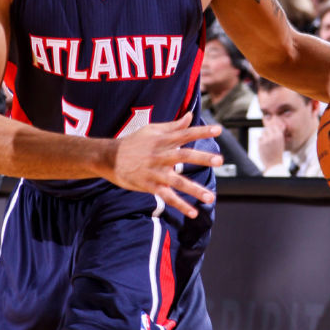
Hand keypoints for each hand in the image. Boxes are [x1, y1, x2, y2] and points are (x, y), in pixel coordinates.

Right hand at [108, 112, 222, 217]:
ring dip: (194, 190)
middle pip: (183, 156)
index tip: (219, 129)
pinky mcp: (150, 186)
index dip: (202, 131)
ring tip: (210, 197)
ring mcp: (155, 172)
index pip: (185, 133)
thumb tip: (190, 116)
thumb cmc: (134, 142)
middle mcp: (160, 155)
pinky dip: (180, 205)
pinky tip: (193, 213)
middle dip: (201, 158)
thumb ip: (174, 126)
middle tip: (219, 160)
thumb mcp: (152, 130)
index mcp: (162, 140)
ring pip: (177, 181)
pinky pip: (167, 197)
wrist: (110, 158)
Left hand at [257, 120, 285, 169]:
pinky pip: (259, 138)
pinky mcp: (260, 144)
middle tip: (268, 137)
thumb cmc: (277, 152)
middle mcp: (273, 137)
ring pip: (262, 133)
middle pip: (267, 128)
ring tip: (267, 143)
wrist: (274, 163)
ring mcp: (266, 140)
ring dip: (264, 136)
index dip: (271, 126)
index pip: (274, 126)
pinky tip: (264, 147)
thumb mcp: (280, 142)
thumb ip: (277, 134)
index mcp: (279, 136)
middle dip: (267, 132)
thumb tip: (272, 124)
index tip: (270, 128)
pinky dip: (260, 142)